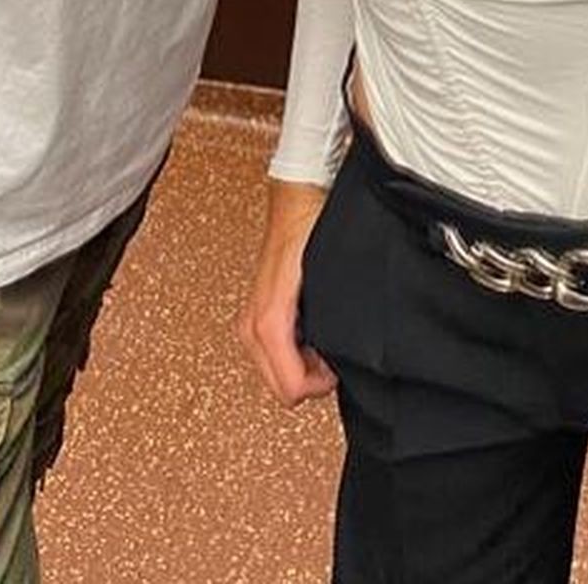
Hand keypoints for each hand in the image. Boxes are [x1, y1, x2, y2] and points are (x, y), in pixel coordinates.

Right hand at [238, 179, 337, 404]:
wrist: (297, 199)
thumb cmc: (313, 231)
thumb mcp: (328, 283)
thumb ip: (329, 327)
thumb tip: (338, 363)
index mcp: (269, 321)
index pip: (290, 389)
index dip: (321, 386)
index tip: (338, 366)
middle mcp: (252, 325)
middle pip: (281, 388)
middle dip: (310, 378)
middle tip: (332, 352)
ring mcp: (250, 321)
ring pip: (276, 373)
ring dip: (302, 364)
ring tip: (323, 337)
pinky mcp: (254, 314)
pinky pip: (274, 353)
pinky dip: (295, 351)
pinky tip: (311, 328)